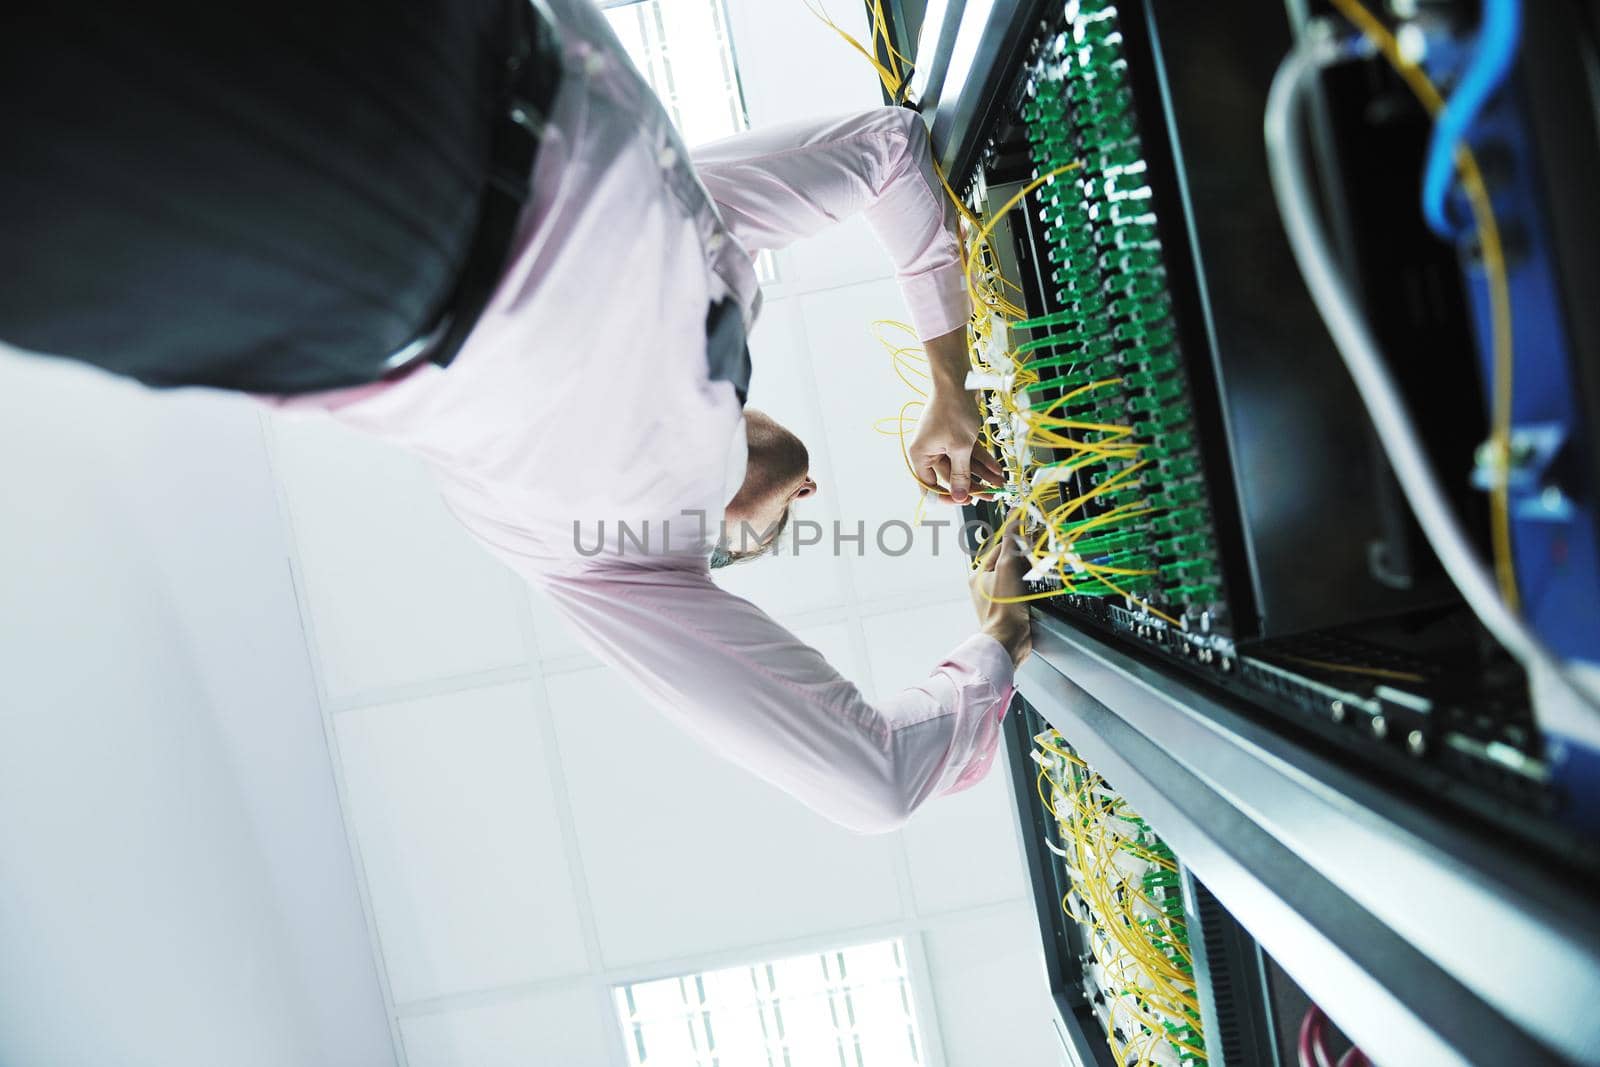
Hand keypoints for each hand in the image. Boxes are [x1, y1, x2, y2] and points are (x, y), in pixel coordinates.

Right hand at [909, 392, 1004, 503]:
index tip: (965, 501)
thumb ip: (961, 475)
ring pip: (963, 465)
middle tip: (990, 495)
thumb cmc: (953, 410)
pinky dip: (982, 459)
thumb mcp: (960, 448)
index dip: (947, 497)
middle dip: (972, 485)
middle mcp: (930, 451)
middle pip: (950, 477)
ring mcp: (943, 443)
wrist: (958, 381)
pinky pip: (968, 453)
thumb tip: (961, 497)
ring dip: (981, 474)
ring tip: (999, 483)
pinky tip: (997, 468)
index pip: (929, 486)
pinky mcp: (955, 436)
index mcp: (921, 456)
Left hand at [969, 514, 1031, 667]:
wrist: (1010, 641)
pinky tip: (1037, 587)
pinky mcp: (1010, 609)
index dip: (1016, 539)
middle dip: (1023, 556)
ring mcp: (997, 599)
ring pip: (1016, 576)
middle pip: (1008, 561)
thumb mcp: (1007, 566)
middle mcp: (985, 586)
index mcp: (978, 574)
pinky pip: (1021, 590)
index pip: (999, 547)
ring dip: (1028, 571)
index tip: (1031, 531)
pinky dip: (1030, 586)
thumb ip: (1011, 540)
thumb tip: (1014, 515)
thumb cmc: (1004, 606)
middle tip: (1037, 552)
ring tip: (1037, 570)